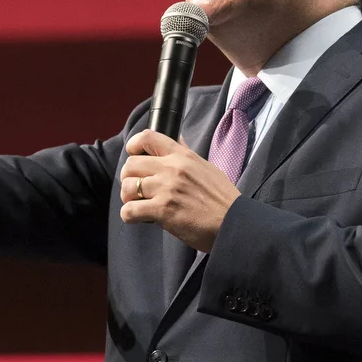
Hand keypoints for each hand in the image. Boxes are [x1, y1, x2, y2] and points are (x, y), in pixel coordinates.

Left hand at [118, 130, 240, 252]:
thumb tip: (177, 138)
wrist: (234, 224)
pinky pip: (129, 210)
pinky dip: (129, 216)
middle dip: (128, 178)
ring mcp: (167, 189)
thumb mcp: (206, 167)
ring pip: (127, 187)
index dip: (134, 146)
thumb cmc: (222, 200)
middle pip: (131, 164)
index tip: (134, 156)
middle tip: (136, 189)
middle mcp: (172, 168)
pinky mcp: (163, 210)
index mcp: (183, 156)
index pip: (147, 137)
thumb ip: (186, 154)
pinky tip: (140, 218)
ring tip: (140, 205)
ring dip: (128, 198)